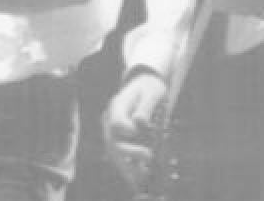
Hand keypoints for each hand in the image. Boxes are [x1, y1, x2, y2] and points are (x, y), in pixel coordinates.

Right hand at [101, 72, 166, 189]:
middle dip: (129, 153)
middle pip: (113, 141)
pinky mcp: (120, 140)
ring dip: (127, 166)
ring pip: (115, 153)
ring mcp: (114, 131)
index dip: (125, 129)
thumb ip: (145, 107)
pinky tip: (140, 177)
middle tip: (148, 156)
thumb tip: (139, 122)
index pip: (116, 122)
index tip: (136, 131)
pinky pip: (121, 157)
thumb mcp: (152, 92)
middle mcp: (111, 120)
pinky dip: (130, 168)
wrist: (145, 85)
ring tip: (142, 177)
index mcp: (117, 106)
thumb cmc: (150, 88)